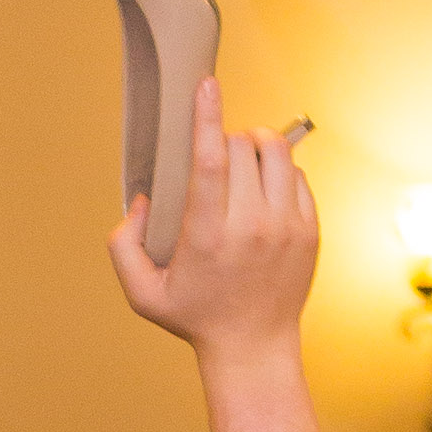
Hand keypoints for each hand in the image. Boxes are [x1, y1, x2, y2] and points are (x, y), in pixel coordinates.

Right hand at [108, 76, 318, 373]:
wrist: (254, 348)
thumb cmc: (196, 317)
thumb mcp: (143, 293)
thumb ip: (123, 244)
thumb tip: (142, 200)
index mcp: (208, 236)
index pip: (209, 160)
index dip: (206, 116)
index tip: (205, 84)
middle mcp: (251, 227)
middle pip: (241, 147)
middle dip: (225, 140)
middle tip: (214, 158)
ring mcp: (286, 227)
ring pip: (275, 152)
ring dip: (255, 144)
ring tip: (242, 159)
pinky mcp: (308, 230)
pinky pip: (296, 174)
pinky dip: (279, 170)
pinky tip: (264, 188)